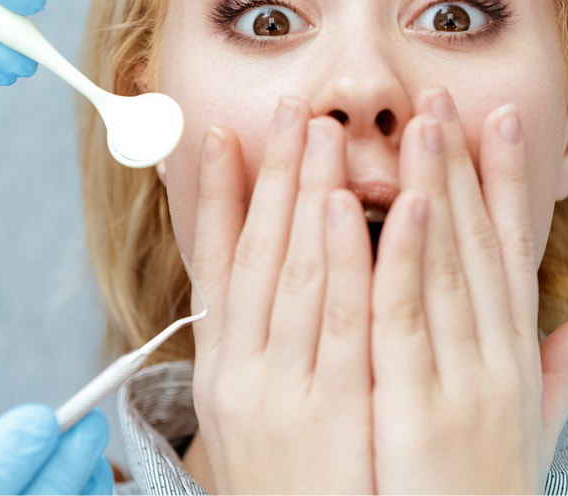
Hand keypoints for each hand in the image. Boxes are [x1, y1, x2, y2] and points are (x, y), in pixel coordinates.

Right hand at [184, 97, 373, 492]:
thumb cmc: (291, 489)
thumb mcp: (259, 417)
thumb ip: (272, 348)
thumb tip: (283, 284)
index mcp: (225, 370)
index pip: (216, 266)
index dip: (220, 196)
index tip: (223, 136)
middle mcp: (242, 372)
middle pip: (256, 253)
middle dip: (273, 175)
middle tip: (291, 109)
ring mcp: (280, 391)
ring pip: (294, 273)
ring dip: (305, 195)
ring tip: (319, 129)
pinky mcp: (327, 413)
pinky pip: (340, 322)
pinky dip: (346, 258)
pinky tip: (351, 205)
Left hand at [370, 89, 567, 493]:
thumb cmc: (485, 490)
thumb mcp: (526, 429)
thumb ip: (550, 374)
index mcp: (513, 354)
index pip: (512, 250)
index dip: (507, 183)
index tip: (498, 124)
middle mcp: (497, 354)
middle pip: (480, 242)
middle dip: (464, 164)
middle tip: (446, 96)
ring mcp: (462, 377)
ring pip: (445, 264)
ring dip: (434, 186)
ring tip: (420, 121)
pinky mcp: (418, 405)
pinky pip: (405, 316)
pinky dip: (402, 254)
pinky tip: (393, 201)